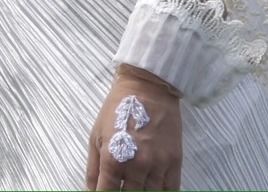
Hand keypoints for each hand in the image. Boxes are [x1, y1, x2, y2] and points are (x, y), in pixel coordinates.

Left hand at [85, 64, 181, 190]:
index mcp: (112, 159)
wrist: (148, 86)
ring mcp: (158, 164)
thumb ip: (93, 170)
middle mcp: (136, 165)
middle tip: (122, 187)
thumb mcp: (96, 136)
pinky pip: (171, 191)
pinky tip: (153, 190)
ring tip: (136, 187)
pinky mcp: (175, 161)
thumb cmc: (118, 109)